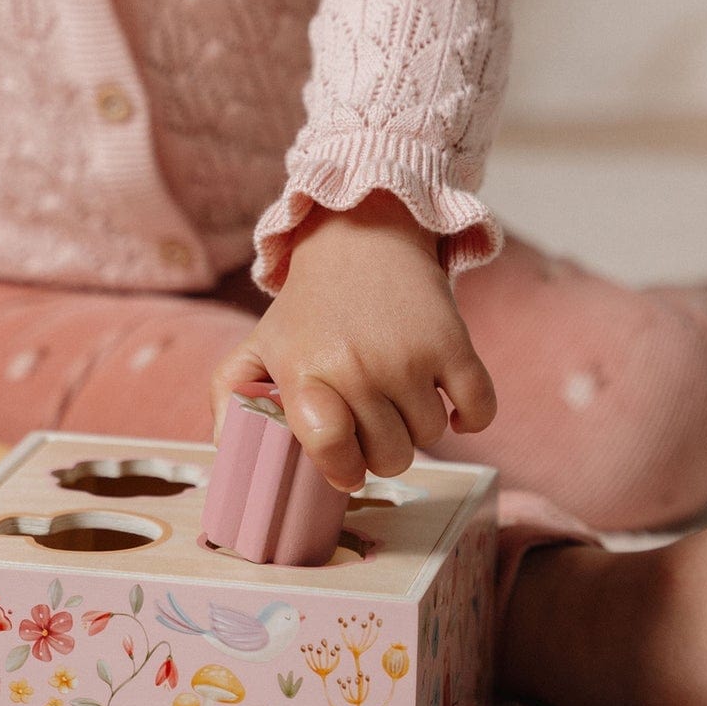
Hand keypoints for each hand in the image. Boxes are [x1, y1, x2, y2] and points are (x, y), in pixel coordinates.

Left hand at [209, 191, 496, 491]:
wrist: (362, 235)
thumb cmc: (310, 306)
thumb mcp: (258, 343)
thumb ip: (229, 396)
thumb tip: (227, 449)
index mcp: (305, 371)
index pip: (331, 448)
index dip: (342, 470)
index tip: (344, 466)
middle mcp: (357, 365)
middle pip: (389, 457)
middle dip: (382, 449)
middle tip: (372, 419)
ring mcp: (409, 356)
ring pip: (430, 437)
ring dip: (419, 426)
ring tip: (399, 394)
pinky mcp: (454, 342)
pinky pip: (479, 411)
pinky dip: (470, 417)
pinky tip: (448, 403)